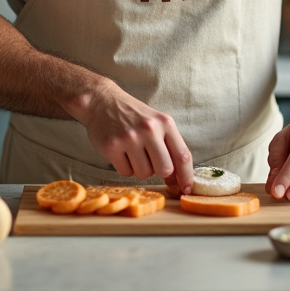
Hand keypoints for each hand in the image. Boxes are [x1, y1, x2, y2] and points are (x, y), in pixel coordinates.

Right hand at [75, 82, 193, 193]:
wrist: (102, 102)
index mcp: (165, 123)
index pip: (182, 155)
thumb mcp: (156, 123)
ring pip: (144, 174)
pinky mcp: (112, 146)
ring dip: (139, 168)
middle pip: (164, 169)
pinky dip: (124, 167)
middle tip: (149, 159)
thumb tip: (178, 179)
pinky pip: (125, 172)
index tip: (186, 189)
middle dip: (158, 171)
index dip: (186, 176)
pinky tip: (121, 152)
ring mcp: (130, 138)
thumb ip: (169, 147)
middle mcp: (149, 129)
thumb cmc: (133, 116)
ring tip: (132, 151)